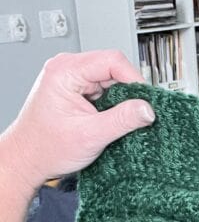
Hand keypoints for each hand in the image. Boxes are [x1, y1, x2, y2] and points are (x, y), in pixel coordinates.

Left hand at [0, 50, 154, 192]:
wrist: (27, 160)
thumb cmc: (45, 148)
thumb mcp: (90, 135)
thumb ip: (122, 120)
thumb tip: (147, 108)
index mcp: (65, 71)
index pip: (112, 61)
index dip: (134, 79)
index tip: (145, 100)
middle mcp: (66, 68)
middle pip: (114, 67)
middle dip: (128, 90)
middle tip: (135, 113)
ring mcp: (71, 77)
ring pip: (111, 78)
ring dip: (121, 98)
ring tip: (117, 118)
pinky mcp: (76, 88)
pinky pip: (105, 87)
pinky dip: (113, 102)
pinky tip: (110, 117)